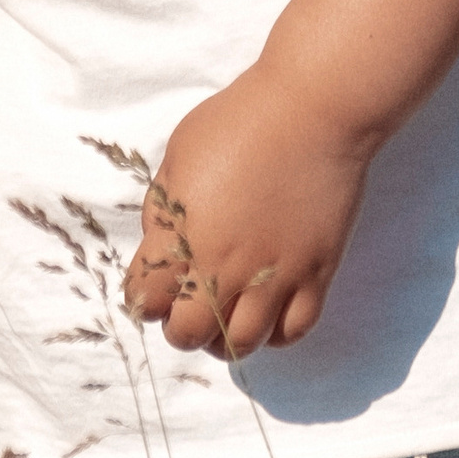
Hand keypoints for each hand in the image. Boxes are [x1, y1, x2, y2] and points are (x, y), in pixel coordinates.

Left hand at [122, 62, 373, 358]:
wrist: (308, 114)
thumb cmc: (235, 124)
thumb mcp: (176, 157)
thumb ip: (163, 209)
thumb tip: (161, 245)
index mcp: (184, 237)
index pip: (146, 298)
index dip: (143, 297)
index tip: (150, 290)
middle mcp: (226, 268)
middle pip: (189, 333)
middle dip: (179, 327)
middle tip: (186, 308)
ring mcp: (274, 277)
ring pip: (241, 343)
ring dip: (224, 339)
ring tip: (223, 319)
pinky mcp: (315, 276)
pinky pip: (292, 332)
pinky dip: (273, 334)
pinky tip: (265, 315)